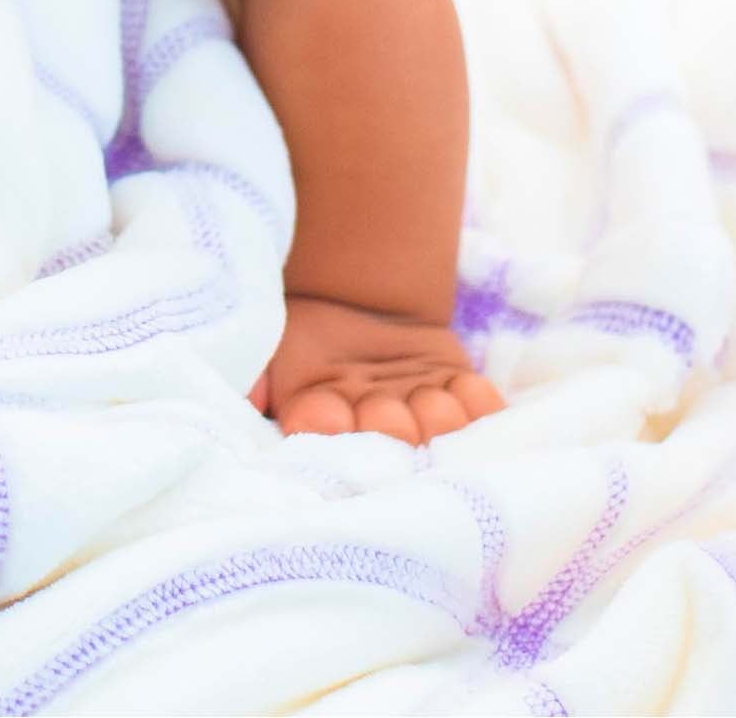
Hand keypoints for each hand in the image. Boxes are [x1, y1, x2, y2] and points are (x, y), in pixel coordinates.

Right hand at [247, 291, 505, 441]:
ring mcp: (423, 415)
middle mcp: (375, 427)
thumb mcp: (269, 340)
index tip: (330, 411)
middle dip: (390, 426)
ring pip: (440, 425)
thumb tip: (252, 397)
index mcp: (321, 415)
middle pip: (390, 437)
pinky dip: (476, 402)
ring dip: (436, 413)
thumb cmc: (302, 327)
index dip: (327, 427)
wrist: (354, 297)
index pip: (321, 431)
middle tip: (387, 407)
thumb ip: (256, 371)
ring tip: (427, 394)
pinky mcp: (460, 397)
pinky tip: (459, 387)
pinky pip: (482, 410)